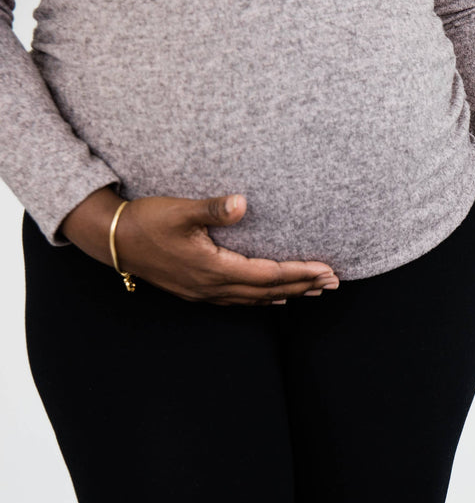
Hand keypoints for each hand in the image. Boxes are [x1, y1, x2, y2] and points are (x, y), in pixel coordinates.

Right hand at [60, 187, 338, 305]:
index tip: (327, 270)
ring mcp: (205, 293)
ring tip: (315, 291)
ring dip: (288, 294)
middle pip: (269, 290)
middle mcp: (213, 287)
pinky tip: (276, 299)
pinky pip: (239, 300)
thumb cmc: (146, 220)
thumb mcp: (180, 210)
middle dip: (303, 286)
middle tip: (335, 282)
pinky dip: (263, 299)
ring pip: (256, 298)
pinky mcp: (197, 291)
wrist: (110, 239)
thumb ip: (213, 209)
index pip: (269, 274)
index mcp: (215, 269)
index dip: (300, 273)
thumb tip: (243, 202)